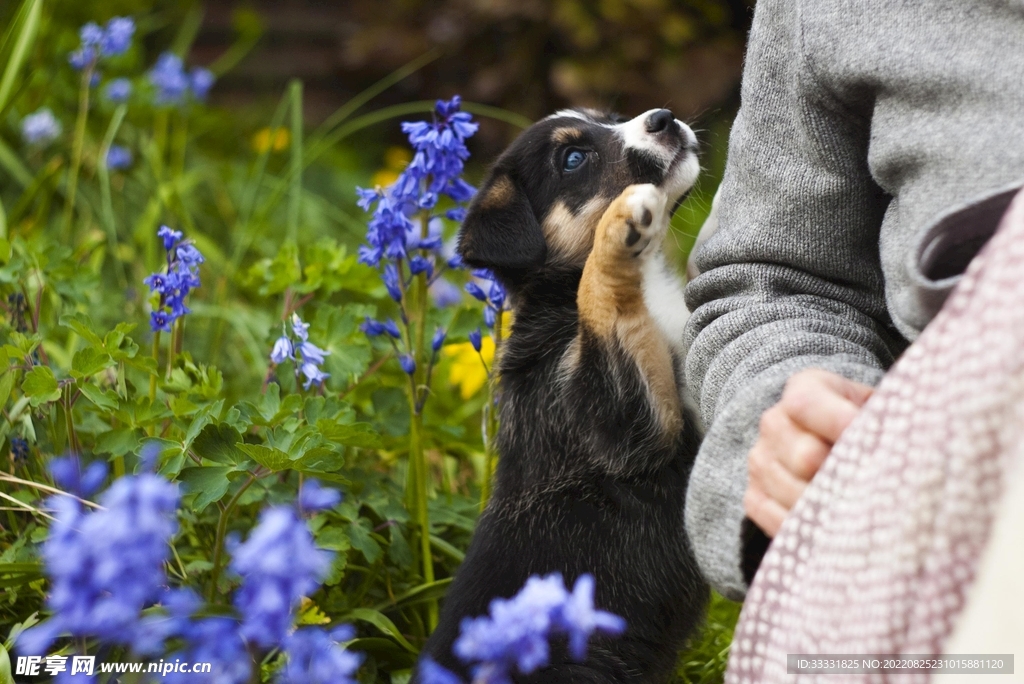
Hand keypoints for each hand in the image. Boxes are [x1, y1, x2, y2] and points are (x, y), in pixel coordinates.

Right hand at [743, 369, 873, 536]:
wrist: (832, 443)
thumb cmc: (866, 428)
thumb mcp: (878, 407)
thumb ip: (886, 420)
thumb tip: (904, 446)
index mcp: (805, 390)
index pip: (806, 404)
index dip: (839, 423)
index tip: (875, 443)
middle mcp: (774, 423)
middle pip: (804, 456)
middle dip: (845, 476)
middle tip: (879, 491)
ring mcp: (761, 461)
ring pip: (794, 493)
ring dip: (832, 508)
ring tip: (865, 514)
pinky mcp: (754, 496)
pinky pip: (779, 520)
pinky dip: (810, 530)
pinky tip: (838, 530)